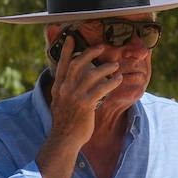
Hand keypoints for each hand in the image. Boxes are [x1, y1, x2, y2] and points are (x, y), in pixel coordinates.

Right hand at [47, 35, 119, 149]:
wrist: (64, 139)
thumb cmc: (66, 123)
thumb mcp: (60, 104)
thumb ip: (66, 91)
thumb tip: (73, 82)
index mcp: (58, 88)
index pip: (62, 64)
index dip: (67, 51)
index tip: (71, 38)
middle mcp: (65, 89)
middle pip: (77, 64)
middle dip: (90, 52)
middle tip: (101, 47)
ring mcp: (75, 96)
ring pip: (92, 74)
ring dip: (106, 67)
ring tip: (115, 65)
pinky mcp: (85, 104)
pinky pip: (102, 87)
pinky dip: (112, 81)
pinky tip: (118, 79)